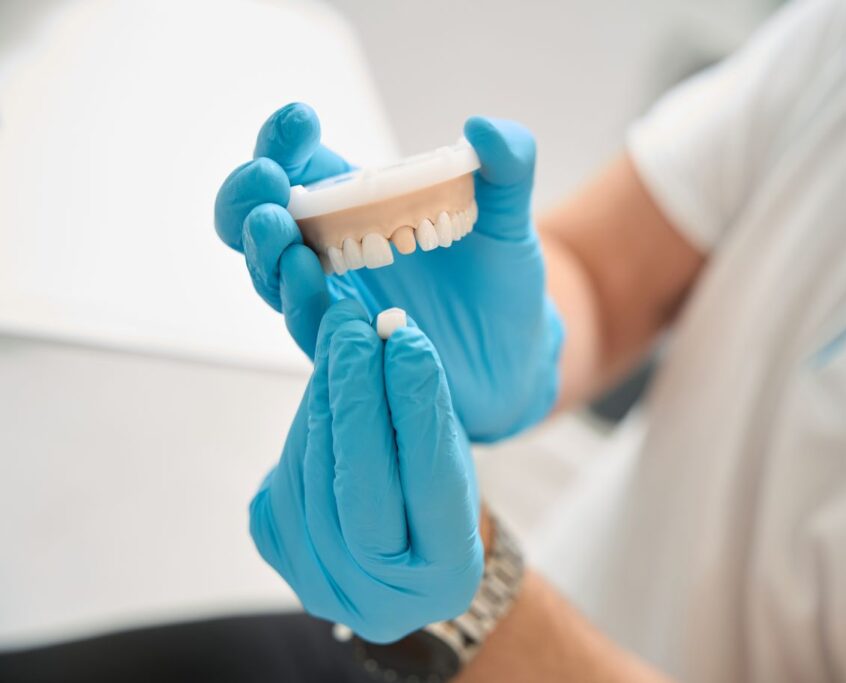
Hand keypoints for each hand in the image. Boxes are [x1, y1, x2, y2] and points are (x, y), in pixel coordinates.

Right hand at [214, 103, 563, 441]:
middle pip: (260, 219)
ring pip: (272, 275)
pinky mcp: (349, 349)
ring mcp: (335, 301)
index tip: (302, 121)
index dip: (285, 141)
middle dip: (249, 197)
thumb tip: (483, 128)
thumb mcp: (509, 217)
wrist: (518, 353)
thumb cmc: (501, 278)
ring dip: (266, 249)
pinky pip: (311, 327)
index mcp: (359, 205)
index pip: (302, 166)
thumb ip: (508, 164)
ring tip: (276, 226)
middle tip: (267, 179)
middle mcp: (333, 251)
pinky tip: (307, 276)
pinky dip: (302, 301)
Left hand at [249, 300, 482, 642]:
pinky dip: (306, 424)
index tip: (409, 343)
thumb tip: (388, 337)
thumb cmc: (439, 495)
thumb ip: (425, 411)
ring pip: (312, 479)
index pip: (430, 486)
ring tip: (340, 337)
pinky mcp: (281, 557)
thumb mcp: (452, 460)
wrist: (403, 554)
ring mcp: (323, 586)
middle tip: (355, 329)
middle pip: (359, 491)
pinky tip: (324, 383)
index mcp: (446, 579)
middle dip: (355, 400)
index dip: (418, 410)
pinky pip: (285, 480)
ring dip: (324, 399)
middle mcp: (381, 600)